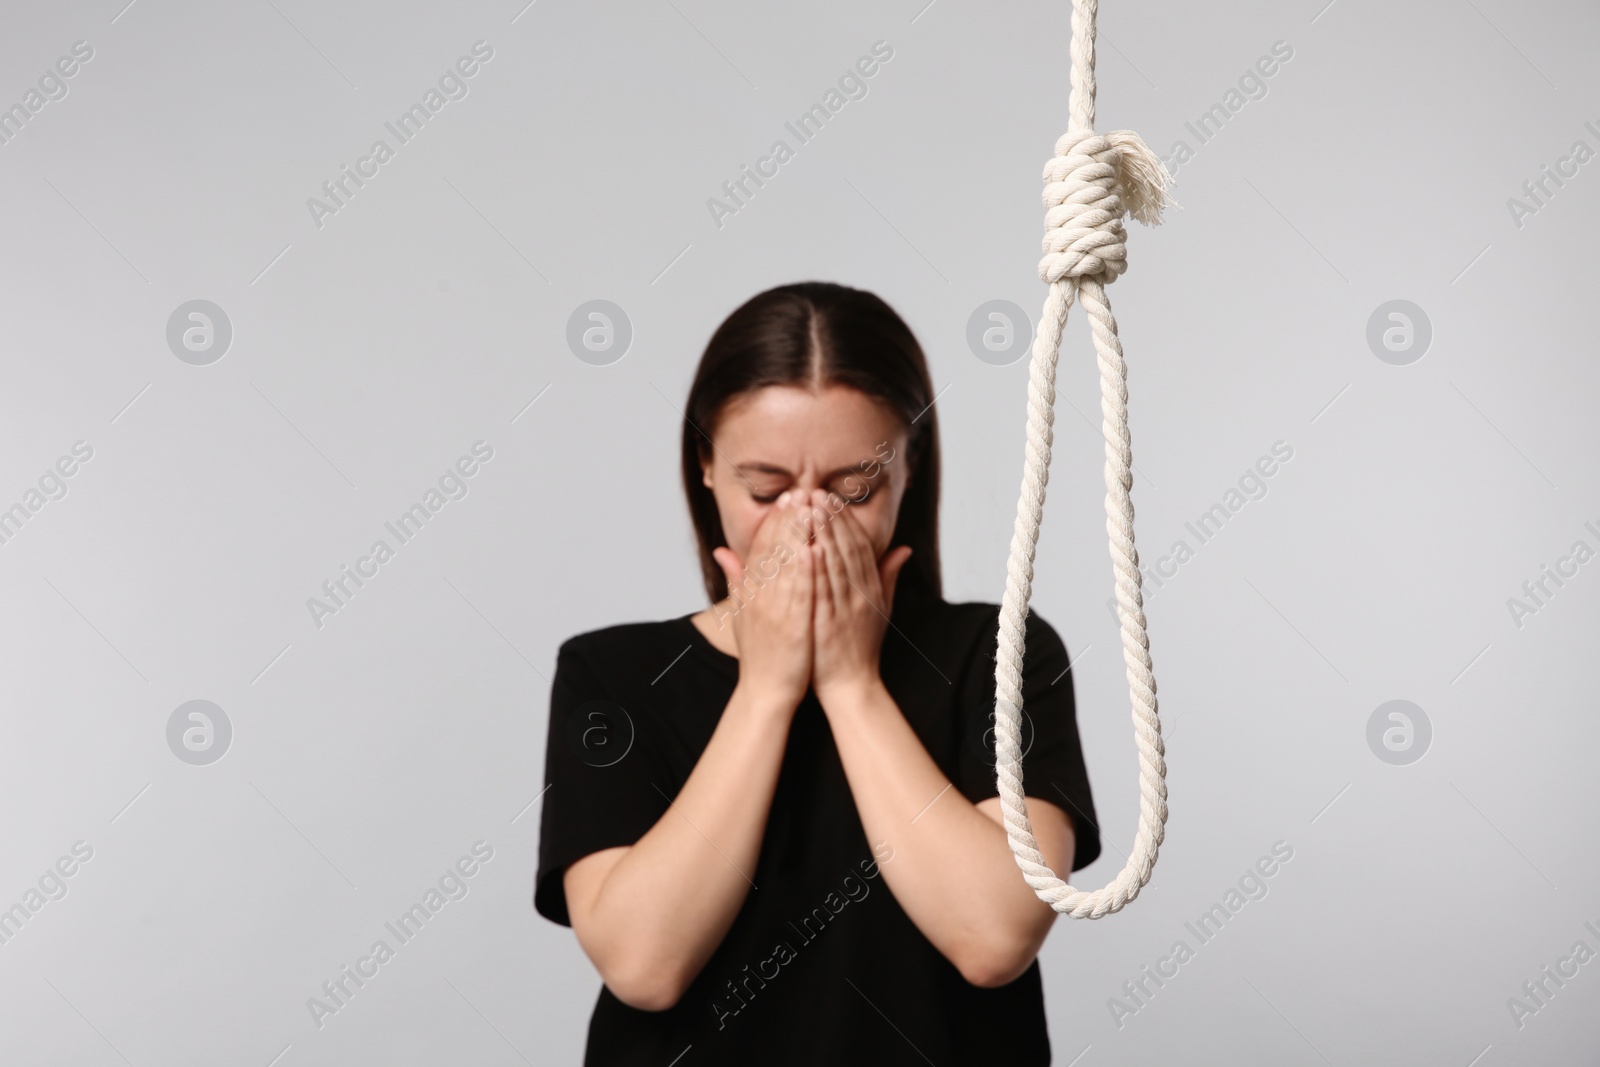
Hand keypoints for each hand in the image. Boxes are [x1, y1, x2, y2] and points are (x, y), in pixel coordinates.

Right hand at [710, 491, 816, 709]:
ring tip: (811, 509)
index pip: (761, 548)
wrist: (765, 691)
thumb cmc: (760, 653)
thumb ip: (735, 579)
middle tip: (801, 491)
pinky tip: (814, 549)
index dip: (774, 521)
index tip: (786, 499)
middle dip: (788, 519)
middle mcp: (758, 597)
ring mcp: (773, 611)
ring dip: (798, 535)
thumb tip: (721, 551)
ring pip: (785, 566)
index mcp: (749, 591)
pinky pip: (798, 594)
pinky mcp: (790, 626)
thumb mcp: (741, 612)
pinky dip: (805, 571)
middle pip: (773, 550)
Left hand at [809, 488, 912, 706]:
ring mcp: (844, 609)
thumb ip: (889, 577)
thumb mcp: (881, 609)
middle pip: (846, 549)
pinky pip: (822, 592)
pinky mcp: (828, 624)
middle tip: (815, 491)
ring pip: (834, 564)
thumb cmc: (861, 647)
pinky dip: (816, 569)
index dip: (845, 520)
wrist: (852, 685)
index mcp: (871, 589)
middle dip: (831, 518)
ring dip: (822, 534)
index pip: (859, 546)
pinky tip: (807, 547)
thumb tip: (904, 548)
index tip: (830, 498)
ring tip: (808, 508)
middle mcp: (860, 596)